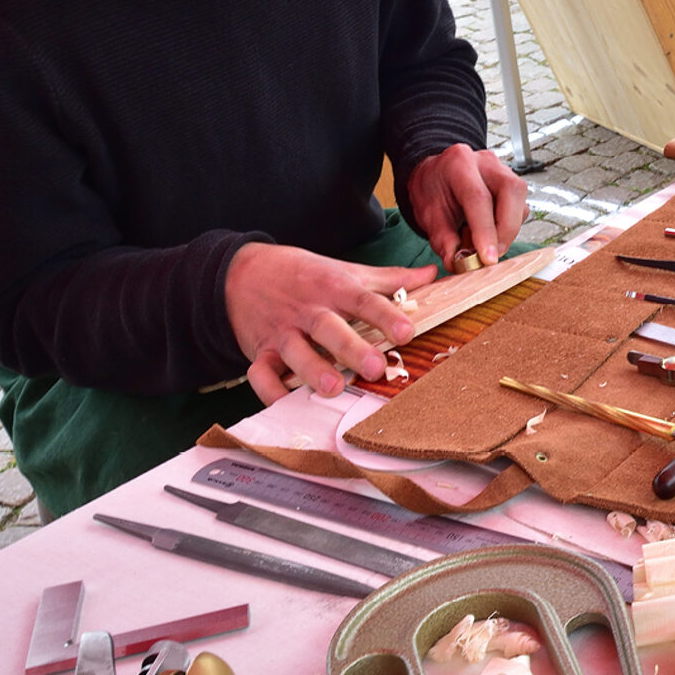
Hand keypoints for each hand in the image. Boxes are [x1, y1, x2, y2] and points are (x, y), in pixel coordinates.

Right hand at [226, 242, 436, 403]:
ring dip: (314, 370)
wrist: (242, 271)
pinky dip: (270, 390)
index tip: (407, 331)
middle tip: (375, 367)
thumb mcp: (346, 270)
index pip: (364, 301)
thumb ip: (389, 278)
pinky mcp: (259, 350)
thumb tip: (431, 275)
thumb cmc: (305, 274)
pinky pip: (260, 373)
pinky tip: (287, 404)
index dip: (386, 316)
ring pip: (296, 351)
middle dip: (352, 349)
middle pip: (330, 328)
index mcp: (334, 288)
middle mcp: (309, 310)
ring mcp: (282, 331)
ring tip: (334, 388)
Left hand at [407, 143, 528, 268]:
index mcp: (459, 163)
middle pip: (511, 191)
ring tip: (486, 244)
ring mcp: (503, 170)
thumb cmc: (433, 190)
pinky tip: (491, 233)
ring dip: (508, 230)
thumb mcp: (428, 215)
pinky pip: (520, 207)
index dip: (485, 230)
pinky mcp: (512, 184)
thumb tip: (456, 262)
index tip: (487, 258)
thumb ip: (443, 238)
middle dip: (506, 229)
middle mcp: (486, 162)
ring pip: (520, 201)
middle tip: (493, 255)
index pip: (479, 197)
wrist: (437, 176)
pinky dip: (509, 227)